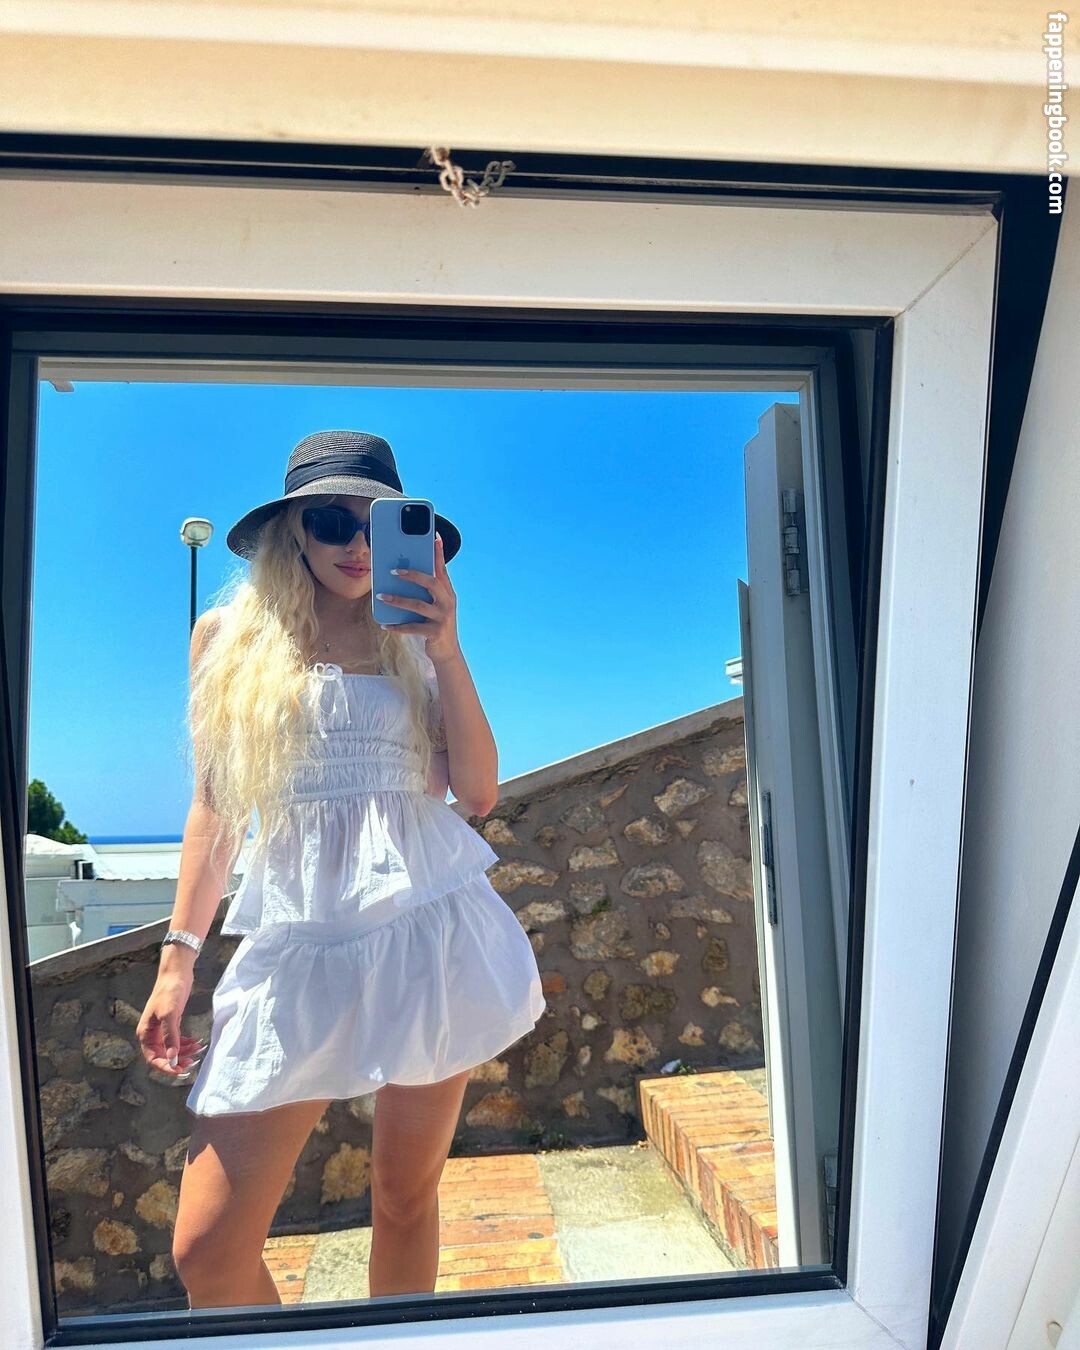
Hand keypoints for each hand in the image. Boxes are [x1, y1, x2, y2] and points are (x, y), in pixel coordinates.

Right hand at [136, 976, 206, 1076]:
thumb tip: (172, 1059)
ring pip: (171, 1049)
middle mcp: (151, 1034)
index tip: (180, 1071)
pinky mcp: (171, 1023)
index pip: (153, 1059)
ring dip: (184, 1053)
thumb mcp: (169, 1014)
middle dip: (177, 1061)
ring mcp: (161, 1029)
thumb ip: (170, 1037)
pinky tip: (197, 1043)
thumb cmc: (169, 991)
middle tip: (192, 1064)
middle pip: (163, 1056)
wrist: (176, 973)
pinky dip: (186, 1043)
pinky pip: (177, 1040)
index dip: (166, 1067)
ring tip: (198, 1051)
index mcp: (145, 1034)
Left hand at [376, 532, 461, 666]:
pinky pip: (413, 628)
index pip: (441, 569)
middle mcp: (447, 602)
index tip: (434, 536)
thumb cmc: (436, 623)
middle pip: (430, 583)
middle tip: (393, 571)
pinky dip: (398, 627)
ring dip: (397, 600)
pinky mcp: (435, 633)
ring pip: (418, 605)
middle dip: (412, 575)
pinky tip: (386, 625)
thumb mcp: (435, 604)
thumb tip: (401, 574)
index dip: (438, 553)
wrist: (447, 652)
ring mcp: (442, 617)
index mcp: (447, 592)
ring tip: (381, 596)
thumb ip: (424, 590)